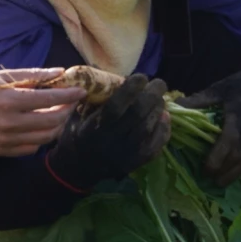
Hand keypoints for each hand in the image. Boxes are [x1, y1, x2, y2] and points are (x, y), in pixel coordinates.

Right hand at [0, 70, 84, 156]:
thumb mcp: (2, 76)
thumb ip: (32, 75)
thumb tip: (60, 72)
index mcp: (9, 100)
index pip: (49, 99)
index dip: (69, 96)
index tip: (80, 91)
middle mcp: (8, 123)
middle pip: (52, 121)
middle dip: (67, 111)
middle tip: (71, 102)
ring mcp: (5, 140)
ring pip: (45, 137)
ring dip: (58, 126)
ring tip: (60, 114)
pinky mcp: (1, 150)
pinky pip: (31, 148)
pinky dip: (42, 138)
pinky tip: (42, 127)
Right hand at [46, 74, 170, 188]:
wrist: (78, 168)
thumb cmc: (77, 134)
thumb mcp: (77, 114)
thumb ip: (92, 96)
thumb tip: (110, 73)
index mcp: (94, 128)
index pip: (116, 106)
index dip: (131, 88)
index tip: (141, 77)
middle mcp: (111, 141)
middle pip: (138, 115)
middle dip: (152, 95)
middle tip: (159, 84)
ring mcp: (126, 154)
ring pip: (148, 127)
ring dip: (158, 109)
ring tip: (159, 98)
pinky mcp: (137, 162)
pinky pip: (156, 144)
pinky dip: (164, 128)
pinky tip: (163, 117)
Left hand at [185, 60, 240, 186]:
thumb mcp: (219, 88)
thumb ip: (198, 100)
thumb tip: (173, 108)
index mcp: (240, 108)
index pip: (230, 138)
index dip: (217, 157)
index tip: (205, 169)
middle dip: (225, 169)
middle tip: (210, 178)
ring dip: (237, 173)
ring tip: (221, 182)